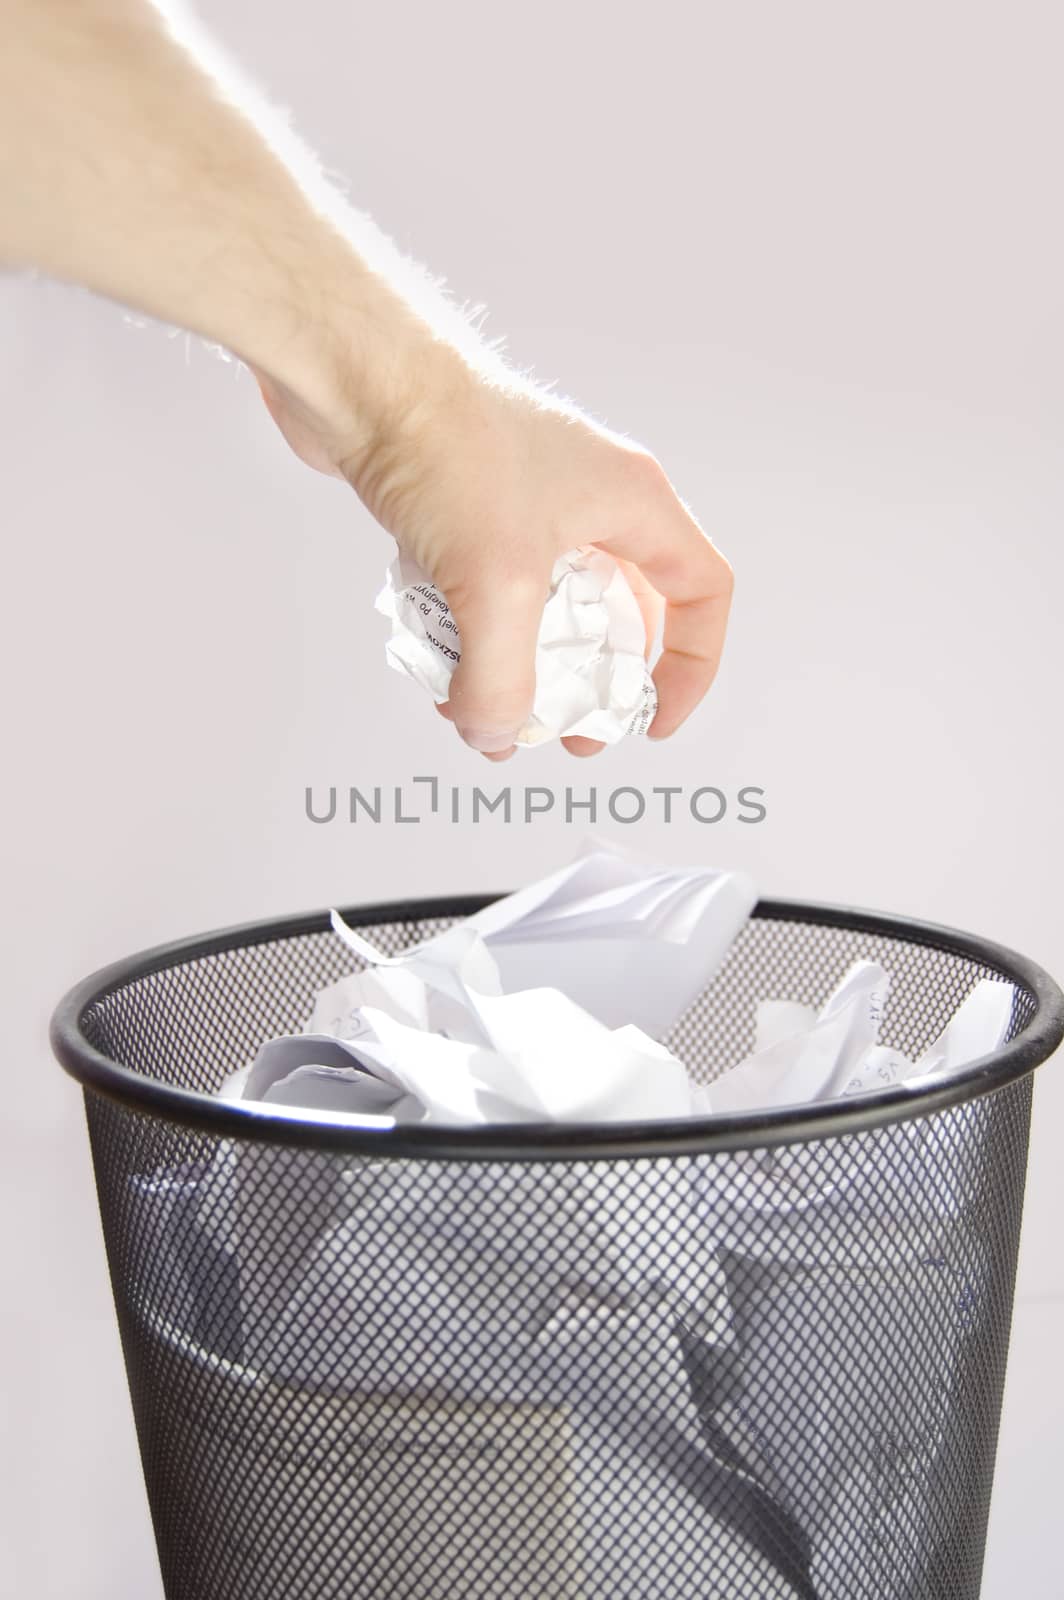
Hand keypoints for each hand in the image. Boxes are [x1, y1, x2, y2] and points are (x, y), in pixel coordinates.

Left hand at [259, 336, 732, 760]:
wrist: (358, 374)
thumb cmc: (449, 444)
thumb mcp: (496, 586)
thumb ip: (504, 679)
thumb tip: (494, 733)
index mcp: (632, 503)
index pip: (700, 592)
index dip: (688, 667)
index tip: (649, 721)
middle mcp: (589, 498)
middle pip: (617, 613)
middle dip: (588, 683)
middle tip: (559, 730)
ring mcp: (525, 501)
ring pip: (542, 608)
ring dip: (515, 665)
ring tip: (479, 706)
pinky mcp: (464, 507)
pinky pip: (485, 592)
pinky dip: (469, 633)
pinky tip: (435, 661)